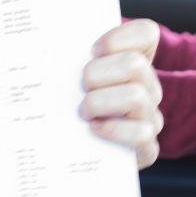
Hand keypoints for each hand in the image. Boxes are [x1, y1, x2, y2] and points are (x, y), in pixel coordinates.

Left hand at [80, 19, 163, 168]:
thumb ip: (68, 58)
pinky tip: (94, 128)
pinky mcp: (147, 148)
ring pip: (136, 96)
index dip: (118, 37)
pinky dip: (113, 129)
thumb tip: (44, 38)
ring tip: (83, 111)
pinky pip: (141, 132)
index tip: (92, 50)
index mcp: (134, 63)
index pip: (146, 34)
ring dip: (100, 102)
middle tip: (80, 88)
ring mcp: (150, 117)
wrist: (76, 163)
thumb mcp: (69, 79)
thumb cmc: (69, 109)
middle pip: (134, 64)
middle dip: (97, 74)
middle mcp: (149, 87)